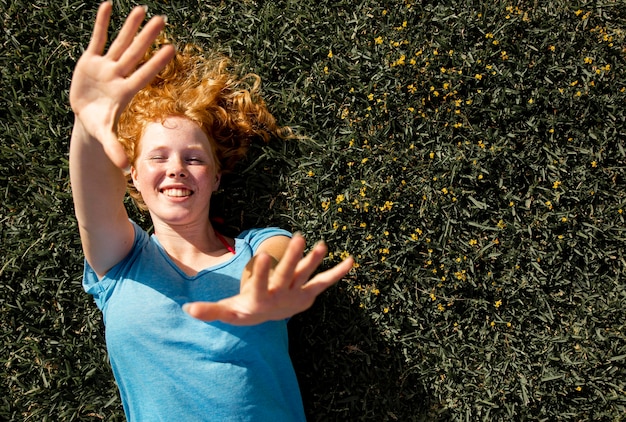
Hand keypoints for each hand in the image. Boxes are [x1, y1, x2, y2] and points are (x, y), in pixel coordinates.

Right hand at [69, 2, 174, 168]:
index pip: (144, 74)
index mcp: (124, 92)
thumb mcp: (105, 138)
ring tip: (141, 8)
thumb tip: (124, 169)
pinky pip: (97, 38)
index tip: (172, 49)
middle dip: (147, 37)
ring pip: (119, 42)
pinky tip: (108, 5)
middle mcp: (118, 75)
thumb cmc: (100, 126)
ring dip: (129, 26)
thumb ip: (115, 150)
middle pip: (135, 53)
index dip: (156, 63)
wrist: (88, 116)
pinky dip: (101, 23)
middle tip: (163, 20)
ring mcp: (105, 66)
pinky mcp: (90, 61)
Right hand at [183, 234, 354, 324]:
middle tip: (299, 237)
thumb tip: (186, 309)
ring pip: (306, 275)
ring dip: (315, 260)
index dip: (261, 271)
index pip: (259, 283)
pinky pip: (325, 281)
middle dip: (293, 257)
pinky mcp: (309, 292)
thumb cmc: (244, 311)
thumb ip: (209, 311)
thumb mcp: (227, 312)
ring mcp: (297, 293)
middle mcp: (280, 296)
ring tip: (323, 244)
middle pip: (287, 274)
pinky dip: (338, 272)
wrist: (267, 321)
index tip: (263, 254)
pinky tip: (352, 260)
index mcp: (259, 299)